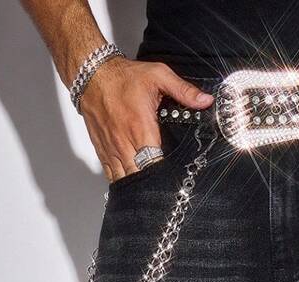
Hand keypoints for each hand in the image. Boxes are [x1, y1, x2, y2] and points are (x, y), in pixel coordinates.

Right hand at [78, 59, 213, 182]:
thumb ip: (183, 91)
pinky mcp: (103, 151)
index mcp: (141, 128)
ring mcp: (112, 149)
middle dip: (153, 183)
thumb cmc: (123, 76)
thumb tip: (206, 101)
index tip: (176, 177)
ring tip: (150, 190)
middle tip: (166, 187)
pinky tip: (133, 184)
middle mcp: (125, 142)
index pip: (155, 163)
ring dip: (137, 185)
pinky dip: (122, 181)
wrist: (93, 74)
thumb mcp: (158, 75)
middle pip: (140, 176)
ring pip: (125, 179)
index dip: (166, 175)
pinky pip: (112, 175)